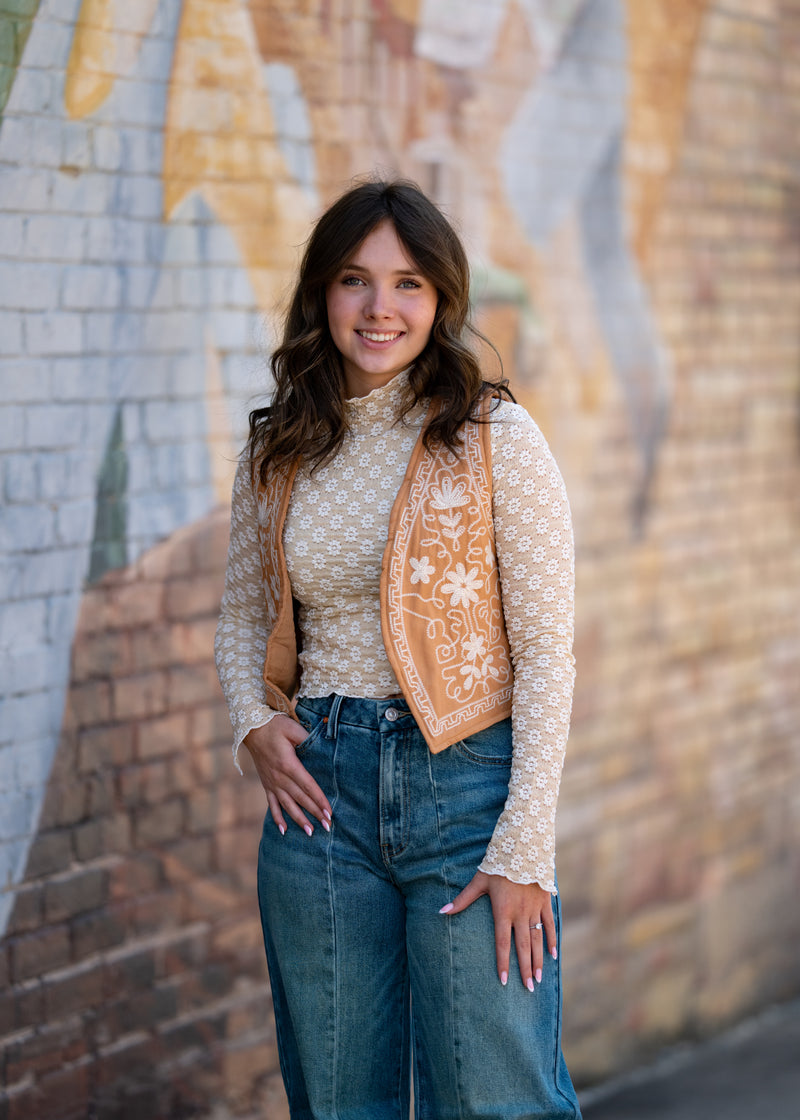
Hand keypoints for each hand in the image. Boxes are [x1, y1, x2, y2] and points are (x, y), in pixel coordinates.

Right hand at [244, 715, 331, 836]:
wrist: (251, 729)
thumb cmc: (275, 726)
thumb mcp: (292, 728)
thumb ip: (307, 738)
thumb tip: (325, 746)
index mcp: (288, 764)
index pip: (307, 785)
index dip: (319, 799)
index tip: (329, 812)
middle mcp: (279, 777)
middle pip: (300, 798)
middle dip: (314, 813)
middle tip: (328, 826)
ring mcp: (271, 783)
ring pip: (287, 805)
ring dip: (299, 819)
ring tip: (310, 832)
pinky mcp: (266, 784)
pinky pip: (272, 804)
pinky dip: (277, 818)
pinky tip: (283, 831)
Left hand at [439, 871, 555, 989]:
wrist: (523, 847)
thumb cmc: (497, 864)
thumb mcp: (479, 881)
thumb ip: (462, 899)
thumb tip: (441, 911)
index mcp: (503, 911)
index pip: (502, 943)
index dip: (503, 963)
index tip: (503, 981)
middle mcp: (520, 913)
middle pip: (523, 946)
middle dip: (525, 968)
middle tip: (528, 989)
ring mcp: (534, 908)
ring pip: (538, 939)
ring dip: (539, 959)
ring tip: (538, 978)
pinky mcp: (545, 901)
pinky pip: (550, 924)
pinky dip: (552, 940)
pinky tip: (553, 955)